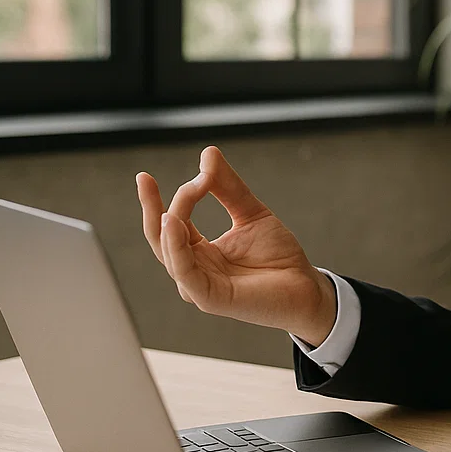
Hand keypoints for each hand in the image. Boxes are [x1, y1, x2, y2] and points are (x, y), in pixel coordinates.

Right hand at [137, 146, 336, 344]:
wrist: (306, 287)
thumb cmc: (279, 257)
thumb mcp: (252, 213)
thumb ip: (228, 187)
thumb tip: (208, 153)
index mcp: (199, 251)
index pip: (171, 222)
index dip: (172, 196)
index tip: (195, 172)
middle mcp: (193, 268)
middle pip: (160, 235)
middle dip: (150, 207)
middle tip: (144, 179)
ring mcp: (198, 285)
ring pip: (169, 252)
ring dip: (168, 221)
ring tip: (172, 200)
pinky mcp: (209, 298)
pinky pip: (184, 272)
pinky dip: (176, 246)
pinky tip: (174, 223)